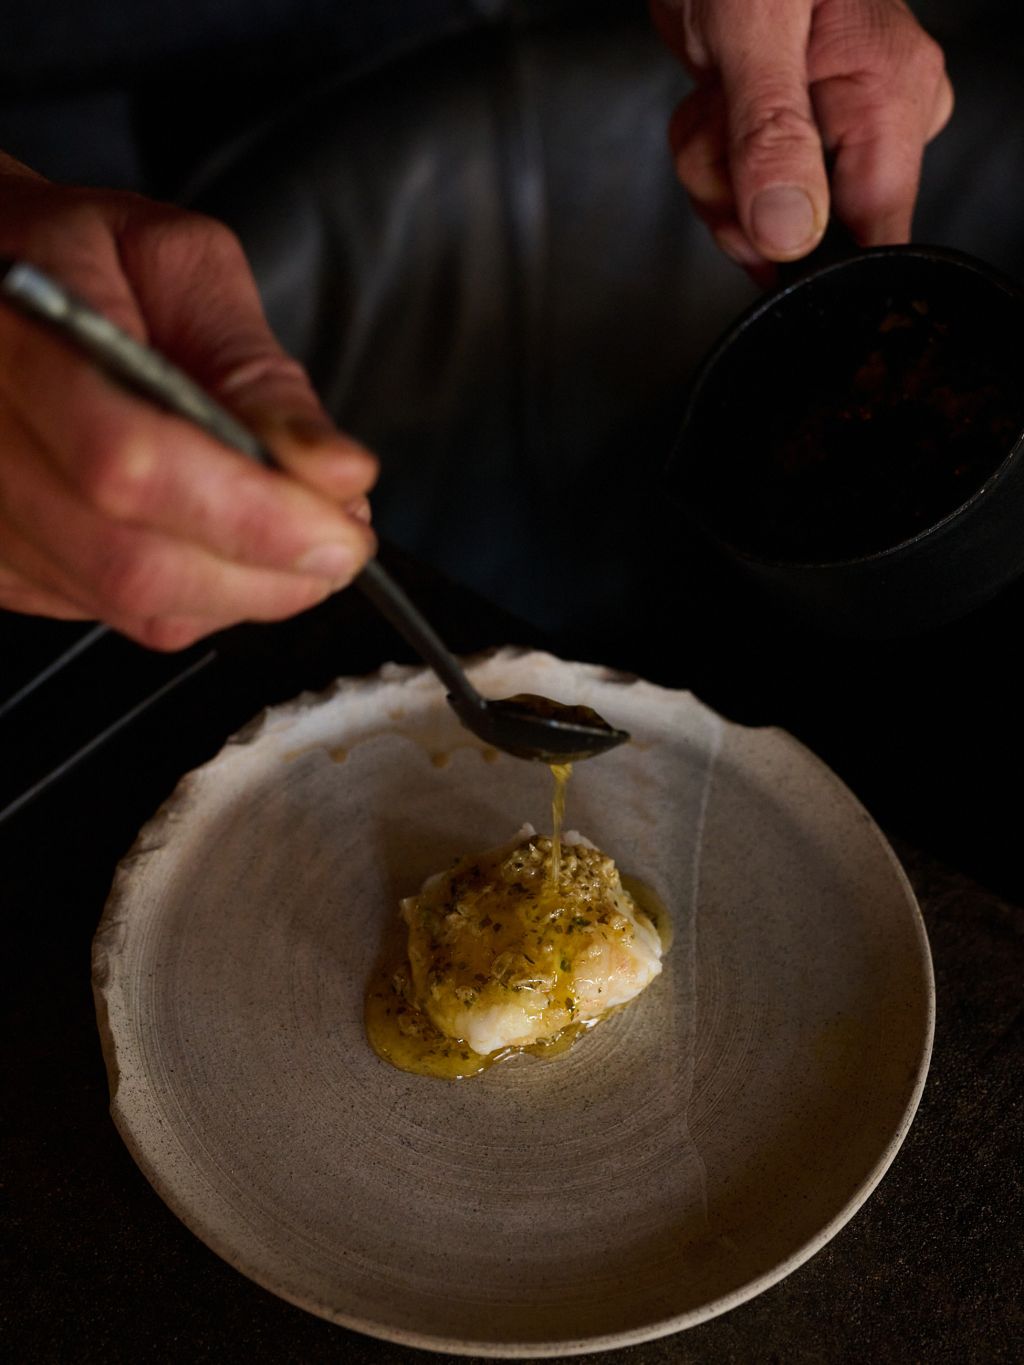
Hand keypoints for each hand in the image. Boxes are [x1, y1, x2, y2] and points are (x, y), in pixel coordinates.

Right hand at [0, 154, 376, 649]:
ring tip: (298, 539)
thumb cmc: (73, 259)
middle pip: (133, 562)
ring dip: (245, 592)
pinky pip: (114, 614)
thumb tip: (335, 472)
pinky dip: (197, 596)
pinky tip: (223, 547)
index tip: (344, 528)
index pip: (132, 465)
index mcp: (19, 334)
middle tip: (341, 542)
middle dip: (270, 572)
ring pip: (129, 604)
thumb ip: (257, 371)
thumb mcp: (179, 267)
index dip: (253, 517)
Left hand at [652, 0, 953, 277]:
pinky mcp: (791, 137)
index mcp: (891, 91)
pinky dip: (708, 157)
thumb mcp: (750, 31)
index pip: (877, 232)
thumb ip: (770, 136)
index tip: (762, 227)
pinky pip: (739, 193)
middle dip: (739, 199)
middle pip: (805, 236)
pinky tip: (714, 103)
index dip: (814, 257)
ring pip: (760, 220)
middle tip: (722, 126)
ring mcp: (830, 131)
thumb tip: (789, 232)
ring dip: (713, 172)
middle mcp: (872, 118)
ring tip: (716, 98)